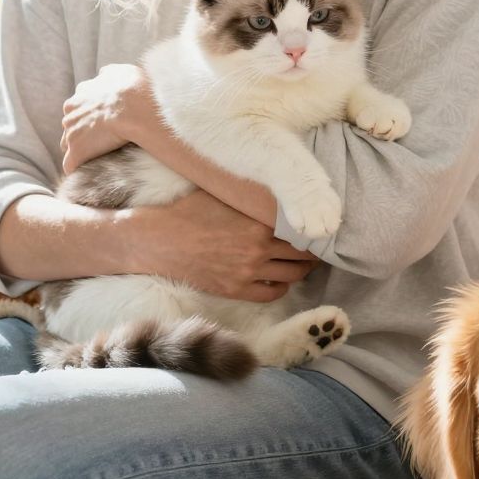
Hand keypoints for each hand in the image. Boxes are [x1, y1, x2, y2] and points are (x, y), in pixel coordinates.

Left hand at [61, 63, 154, 174]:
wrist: (134, 107)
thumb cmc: (131, 88)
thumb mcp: (119, 71)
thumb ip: (108, 74)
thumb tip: (104, 75)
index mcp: (79, 97)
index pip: (76, 109)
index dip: (88, 116)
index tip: (100, 121)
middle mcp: (70, 114)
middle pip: (70, 127)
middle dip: (81, 133)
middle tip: (100, 140)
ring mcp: (71, 134)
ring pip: (68, 146)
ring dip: (80, 150)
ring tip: (96, 157)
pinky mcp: (77, 153)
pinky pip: (70, 165)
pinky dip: (77, 168)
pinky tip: (86, 173)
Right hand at [129, 190, 317, 301]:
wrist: (158, 241)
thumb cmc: (188, 211)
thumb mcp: (223, 193)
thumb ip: (251, 195)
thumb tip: (275, 185)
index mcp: (259, 222)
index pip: (302, 227)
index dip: (314, 227)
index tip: (320, 225)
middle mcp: (259, 248)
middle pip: (303, 254)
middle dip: (313, 250)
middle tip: (318, 246)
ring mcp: (248, 272)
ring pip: (293, 275)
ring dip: (302, 270)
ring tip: (305, 263)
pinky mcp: (236, 289)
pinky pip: (272, 293)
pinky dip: (282, 287)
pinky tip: (281, 279)